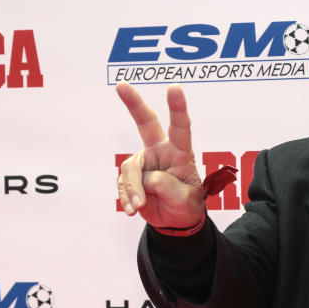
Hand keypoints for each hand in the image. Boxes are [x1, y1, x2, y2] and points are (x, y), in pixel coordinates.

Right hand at [116, 82, 205, 228]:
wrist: (174, 222)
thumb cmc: (187, 206)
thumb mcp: (186, 200)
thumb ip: (168, 187)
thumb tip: (146, 179)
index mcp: (181, 152)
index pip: (181, 128)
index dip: (178, 108)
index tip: (174, 88)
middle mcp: (160, 151)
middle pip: (146, 122)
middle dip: (134, 103)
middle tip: (121, 85)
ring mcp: (144, 162)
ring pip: (130, 168)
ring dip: (132, 189)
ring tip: (137, 206)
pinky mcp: (132, 175)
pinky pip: (123, 184)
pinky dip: (126, 198)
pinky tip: (131, 209)